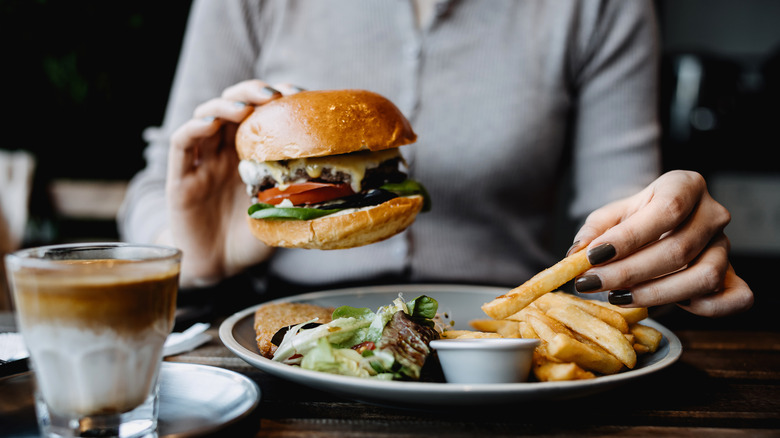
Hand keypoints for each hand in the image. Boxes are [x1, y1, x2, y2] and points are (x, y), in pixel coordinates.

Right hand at [165, 80, 302, 285]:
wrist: (219, 268)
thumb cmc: (251, 239)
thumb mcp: (282, 214)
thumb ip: (300, 198)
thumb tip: (342, 189)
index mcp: (251, 155)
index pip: (261, 114)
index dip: (277, 99)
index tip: (298, 93)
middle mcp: (225, 152)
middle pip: (234, 106)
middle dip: (252, 92)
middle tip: (272, 94)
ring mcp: (202, 162)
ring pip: (207, 117)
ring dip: (225, 105)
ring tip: (244, 107)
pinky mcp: (180, 177)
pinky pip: (182, 144)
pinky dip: (194, 128)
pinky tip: (210, 124)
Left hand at [569, 170, 752, 316]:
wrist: (662, 227)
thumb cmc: (635, 219)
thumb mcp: (611, 217)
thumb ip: (594, 231)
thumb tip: (576, 255)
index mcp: (685, 185)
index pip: (666, 210)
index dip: (629, 237)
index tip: (593, 256)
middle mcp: (713, 213)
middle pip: (679, 249)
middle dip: (629, 272)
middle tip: (592, 284)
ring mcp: (727, 246)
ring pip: (704, 277)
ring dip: (656, 294)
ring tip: (616, 296)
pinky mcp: (735, 276)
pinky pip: (733, 299)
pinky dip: (701, 309)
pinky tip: (662, 304)